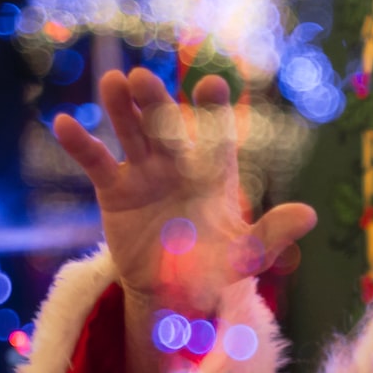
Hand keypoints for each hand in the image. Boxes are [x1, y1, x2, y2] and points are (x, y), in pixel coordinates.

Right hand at [53, 69, 316, 314]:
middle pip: (166, 124)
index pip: (215, 133)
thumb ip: (272, 235)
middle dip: (156, 103)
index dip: (214, 109)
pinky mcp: (114, 189)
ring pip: (131, 132)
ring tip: (112, 82)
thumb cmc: (216, 268)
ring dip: (120, 109)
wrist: (175, 292)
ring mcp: (144, 171)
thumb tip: (309, 214)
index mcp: (213, 171)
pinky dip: (80, 144)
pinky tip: (63, 123)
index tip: (212, 85)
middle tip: (144, 80)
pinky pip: (96, 162)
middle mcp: (177, 161)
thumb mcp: (247, 257)